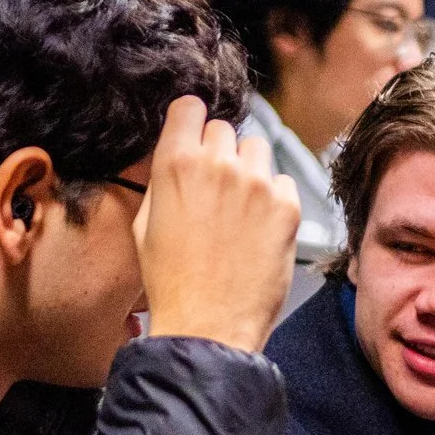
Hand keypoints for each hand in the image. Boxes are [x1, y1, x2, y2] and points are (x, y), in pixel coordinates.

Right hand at [133, 97, 299, 353]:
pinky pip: (283, 182)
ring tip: (240, 209)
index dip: (192, 121)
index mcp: (176, 164)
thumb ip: (164, 180)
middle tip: (216, 189)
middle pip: (225, 130)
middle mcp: (219, 165)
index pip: (190, 107)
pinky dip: (274, 198)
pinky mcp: (287, 207)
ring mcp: (257, 184)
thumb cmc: (172, 284)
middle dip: (220, 153)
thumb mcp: (146, 224)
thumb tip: (177, 156)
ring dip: (249, 170)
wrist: (208, 326)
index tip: (195, 133)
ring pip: (258, 150)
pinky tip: (259, 228)